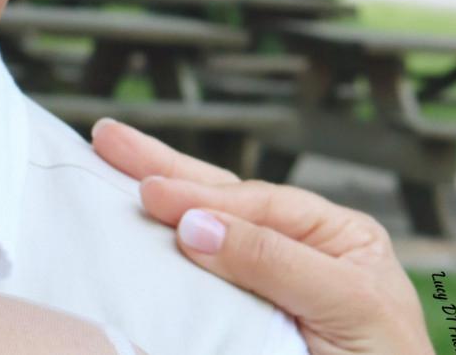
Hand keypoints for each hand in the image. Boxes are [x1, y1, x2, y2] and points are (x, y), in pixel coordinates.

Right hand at [90, 119, 431, 354]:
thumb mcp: (348, 304)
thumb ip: (275, 261)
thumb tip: (194, 225)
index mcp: (336, 237)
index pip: (258, 203)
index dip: (202, 197)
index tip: (152, 196)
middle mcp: (298, 247)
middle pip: (222, 195)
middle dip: (163, 166)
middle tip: (108, 138)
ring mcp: (265, 280)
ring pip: (204, 223)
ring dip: (157, 189)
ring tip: (110, 154)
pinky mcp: (237, 316)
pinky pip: (196, 276)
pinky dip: (162, 247)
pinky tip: (136, 225)